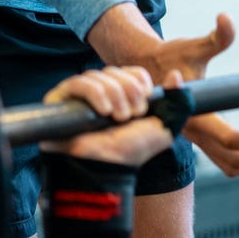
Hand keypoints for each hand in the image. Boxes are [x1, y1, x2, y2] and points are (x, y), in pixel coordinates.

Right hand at [39, 66, 173, 166]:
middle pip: (116, 71)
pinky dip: (96, 94)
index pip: (132, 72)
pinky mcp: (61, 100)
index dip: (140, 83)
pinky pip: (78, 83)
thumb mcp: (164, 128)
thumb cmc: (131, 151)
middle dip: (128, 91)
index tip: (144, 105)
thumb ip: (177, 102)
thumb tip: (175, 75)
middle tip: (131, 116)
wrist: (108, 166)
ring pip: (98, 76)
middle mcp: (101, 93)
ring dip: (114, 95)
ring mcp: (80, 96)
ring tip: (117, 118)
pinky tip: (104, 112)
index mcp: (123, 96)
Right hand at [89, 9, 238, 175]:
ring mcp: (197, 140)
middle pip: (234, 159)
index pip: (229, 139)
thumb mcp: (193, 46)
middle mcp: (195, 134)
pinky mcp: (201, 140)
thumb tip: (225, 19)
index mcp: (196, 116)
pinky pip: (225, 160)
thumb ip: (215, 37)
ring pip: (230, 165)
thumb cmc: (169, 57)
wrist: (145, 71)